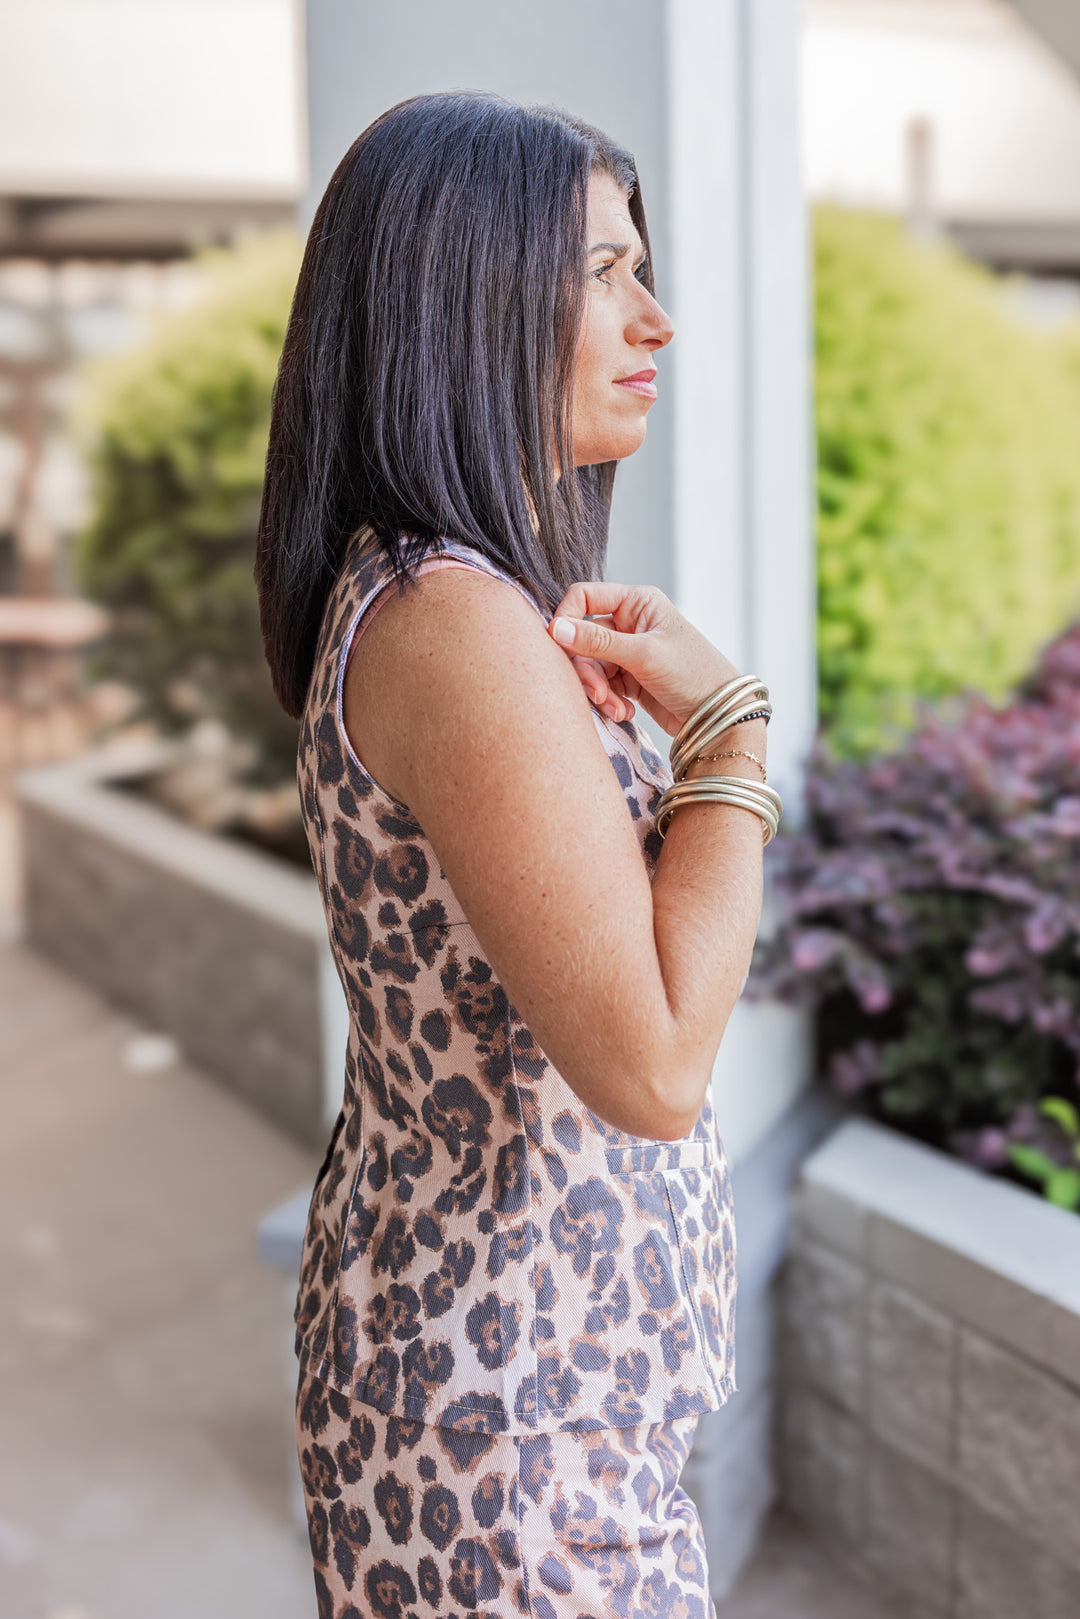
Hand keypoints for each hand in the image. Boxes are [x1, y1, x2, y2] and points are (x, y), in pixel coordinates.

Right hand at [549, 582, 741, 736]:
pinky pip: (602, 686)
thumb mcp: (644, 654)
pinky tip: (625, 711)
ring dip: (598, 691)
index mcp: (637, 602)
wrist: (718, 716)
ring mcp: (629, 652)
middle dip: (586, 670)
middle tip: (597, 695)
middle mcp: (630, 623)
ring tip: (617, 709)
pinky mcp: (629, 679)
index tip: (559, 644)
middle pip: (582, 639)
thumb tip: (554, 628)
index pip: (584, 596)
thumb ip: (597, 642)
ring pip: (590, 667)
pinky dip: (609, 701)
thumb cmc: (693, 674)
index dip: (567, 618)